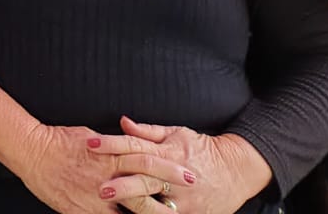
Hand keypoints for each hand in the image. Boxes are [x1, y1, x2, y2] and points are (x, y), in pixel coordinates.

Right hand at [11, 124, 192, 213]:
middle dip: (170, 194)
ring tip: (169, 213)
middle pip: (147, 187)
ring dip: (152, 213)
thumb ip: (112, 145)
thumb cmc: (58, 140)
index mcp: (112, 155)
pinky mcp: (83, 211)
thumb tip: (126, 146)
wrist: (32, 152)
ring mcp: (97, 198)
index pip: (150, 161)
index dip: (171, 169)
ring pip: (133, 210)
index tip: (189, 174)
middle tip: (188, 199)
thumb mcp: (90, 136)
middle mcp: (108, 177)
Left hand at [88, 119, 268, 213]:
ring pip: (155, 205)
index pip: (135, 146)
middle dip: (121, 184)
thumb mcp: (176, 133)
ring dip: (133, 206)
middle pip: (144, 179)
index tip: (91, 144)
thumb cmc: (202, 150)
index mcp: (168, 151)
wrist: (236, 170)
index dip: (111, 144)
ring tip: (112, 206)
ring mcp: (184, 199)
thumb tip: (122, 122)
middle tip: (98, 186)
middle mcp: (175, 176)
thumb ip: (147, 131)